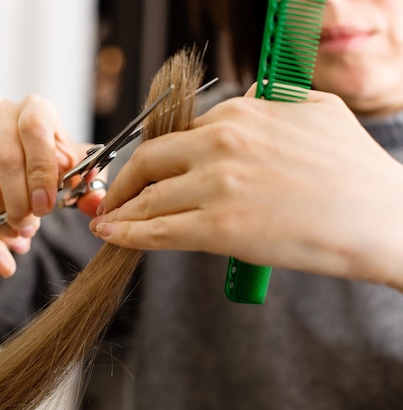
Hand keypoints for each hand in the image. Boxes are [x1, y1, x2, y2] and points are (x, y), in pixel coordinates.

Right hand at [0, 95, 104, 276]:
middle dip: (21, 202)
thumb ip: (87, 182)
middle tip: (31, 227)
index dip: (41, 171)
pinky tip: (3, 261)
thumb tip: (95, 203)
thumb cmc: (43, 158)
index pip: (34, 131)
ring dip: (4, 220)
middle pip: (6, 160)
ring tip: (21, 236)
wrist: (3, 159)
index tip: (46, 206)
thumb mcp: (70, 164)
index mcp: (34, 108)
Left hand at [90, 88, 402, 285]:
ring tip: (107, 223)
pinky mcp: (220, 228)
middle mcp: (220, 143)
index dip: (150, 159)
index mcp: (238, 112)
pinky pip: (158, 231)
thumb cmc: (353, 169)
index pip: (173, 135)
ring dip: (120, 213)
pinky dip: (127, 235)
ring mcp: (218, 185)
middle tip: (113, 198)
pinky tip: (111, 236)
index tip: (140, 174)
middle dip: (122, 183)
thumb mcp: (315, 110)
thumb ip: (271, 101)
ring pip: (148, 199)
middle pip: (147, 161)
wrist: (384, 218)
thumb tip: (247, 100)